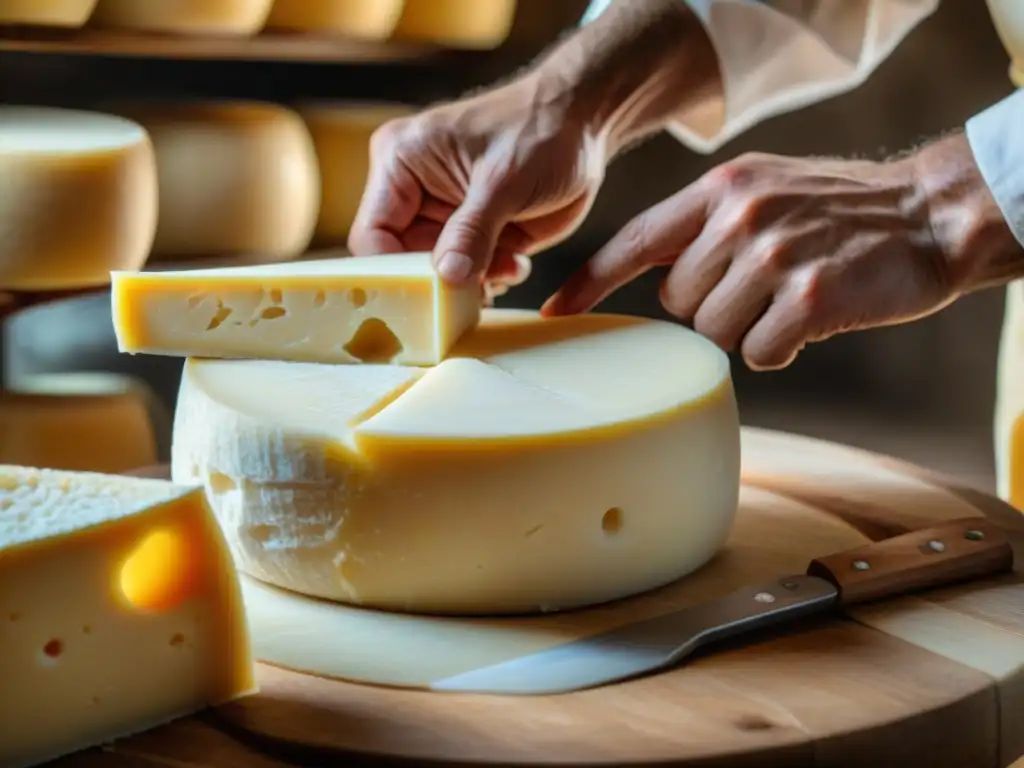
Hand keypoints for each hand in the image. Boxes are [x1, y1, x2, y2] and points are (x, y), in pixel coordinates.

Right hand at [348, 0, 719, 295]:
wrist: (584, 125)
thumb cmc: (541, 130)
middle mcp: (412, 191)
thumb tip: (446, 276)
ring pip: (437, 273)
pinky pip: (465, 273)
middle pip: (402, 261)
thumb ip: (473, 231)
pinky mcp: (470, 232)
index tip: (431, 290)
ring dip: (473, 280)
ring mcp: (441, 214)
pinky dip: (490, 276)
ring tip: (509, 262)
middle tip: (483, 283)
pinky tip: (515, 260)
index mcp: (400, 162)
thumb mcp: (505, 181)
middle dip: (444, 278)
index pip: (372, 235)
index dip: (396, 270)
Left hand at [544, 134, 1019, 369]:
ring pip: (713, 332)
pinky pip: (758, 351)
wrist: (927, 213)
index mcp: (720, 191)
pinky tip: (809, 321)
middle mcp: (740, 217)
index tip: (554, 311)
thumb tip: (659, 277)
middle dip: (709, 308)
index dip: (590, 281)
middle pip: (677, 301)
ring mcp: (773, 255)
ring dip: (747, 330)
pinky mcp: (809, 297)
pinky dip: (779, 348)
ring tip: (787, 301)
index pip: (636, 241)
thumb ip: (708, 225)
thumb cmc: (838, 211)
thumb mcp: (763, 190)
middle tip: (757, 290)